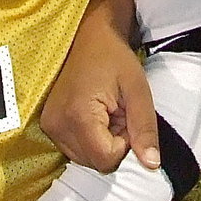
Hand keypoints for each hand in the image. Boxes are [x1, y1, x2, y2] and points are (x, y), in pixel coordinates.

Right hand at [40, 20, 159, 174]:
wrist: (90, 35)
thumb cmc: (115, 57)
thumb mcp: (138, 90)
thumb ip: (144, 128)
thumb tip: (152, 165)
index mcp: (78, 116)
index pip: (106, 159)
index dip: (124, 144)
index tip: (125, 116)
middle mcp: (57, 125)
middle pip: (94, 162)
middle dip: (112, 144)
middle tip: (117, 111)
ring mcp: (50, 125)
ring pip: (84, 158)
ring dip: (101, 142)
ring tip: (106, 110)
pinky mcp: (48, 124)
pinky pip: (74, 148)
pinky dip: (89, 138)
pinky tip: (94, 113)